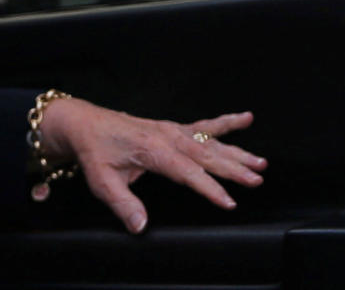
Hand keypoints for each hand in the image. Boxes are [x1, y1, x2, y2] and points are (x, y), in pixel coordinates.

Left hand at [37, 99, 266, 233]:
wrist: (83, 123)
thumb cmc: (94, 150)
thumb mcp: (102, 180)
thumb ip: (122, 203)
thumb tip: (140, 225)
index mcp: (152, 149)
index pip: (187, 172)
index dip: (209, 188)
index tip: (228, 201)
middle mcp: (166, 136)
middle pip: (206, 155)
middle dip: (233, 169)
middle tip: (257, 180)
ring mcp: (171, 130)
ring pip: (210, 141)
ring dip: (236, 151)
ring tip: (260, 162)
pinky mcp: (171, 128)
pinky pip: (203, 125)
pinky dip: (225, 123)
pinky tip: (244, 118)